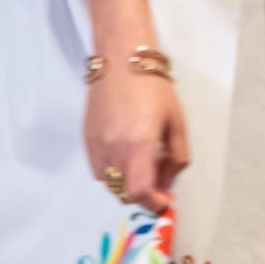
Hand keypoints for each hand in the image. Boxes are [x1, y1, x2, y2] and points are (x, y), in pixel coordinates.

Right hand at [84, 71, 187, 214]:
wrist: (121, 59)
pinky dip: (113, 171)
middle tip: (159, 179)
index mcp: (139, 146)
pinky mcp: (86, 140)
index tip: (165, 200)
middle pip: (124, 193)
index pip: (140, 193)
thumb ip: (176, 159)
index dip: (153, 204)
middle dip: (144, 194)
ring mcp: (96, 146)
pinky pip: (99, 169)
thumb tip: (168, 183)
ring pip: (110, 183)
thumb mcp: (177, 124)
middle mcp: (113, 150)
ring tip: (142, 162)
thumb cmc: (154, 88)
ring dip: (127, 182)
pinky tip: (125, 151)